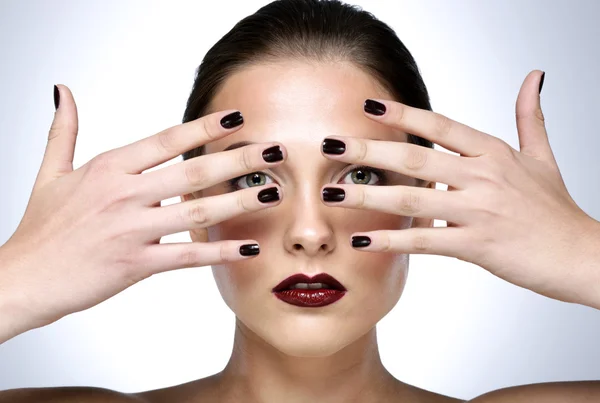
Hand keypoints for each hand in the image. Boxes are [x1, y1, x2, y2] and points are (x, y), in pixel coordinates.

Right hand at [0, 84, 284, 333]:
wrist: (23, 278)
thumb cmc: (41, 229)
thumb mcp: (50, 172)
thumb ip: (63, 130)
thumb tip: (62, 91)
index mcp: (108, 168)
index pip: (166, 140)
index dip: (204, 128)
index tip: (236, 117)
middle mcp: (123, 194)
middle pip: (192, 172)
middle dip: (238, 159)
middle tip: (273, 151)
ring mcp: (131, 230)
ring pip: (196, 212)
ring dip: (239, 201)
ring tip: (272, 192)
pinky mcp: (134, 264)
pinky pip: (186, 256)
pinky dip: (219, 252)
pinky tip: (248, 247)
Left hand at [319, 70, 599, 305]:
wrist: (581, 254)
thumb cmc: (556, 209)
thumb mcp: (543, 157)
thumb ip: (530, 116)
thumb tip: (534, 76)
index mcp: (493, 152)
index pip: (440, 125)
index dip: (402, 115)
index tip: (368, 107)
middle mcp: (482, 175)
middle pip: (415, 157)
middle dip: (368, 151)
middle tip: (331, 145)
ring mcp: (479, 209)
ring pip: (413, 198)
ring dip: (368, 196)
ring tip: (332, 193)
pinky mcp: (477, 244)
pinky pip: (425, 239)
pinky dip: (391, 240)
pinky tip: (362, 240)